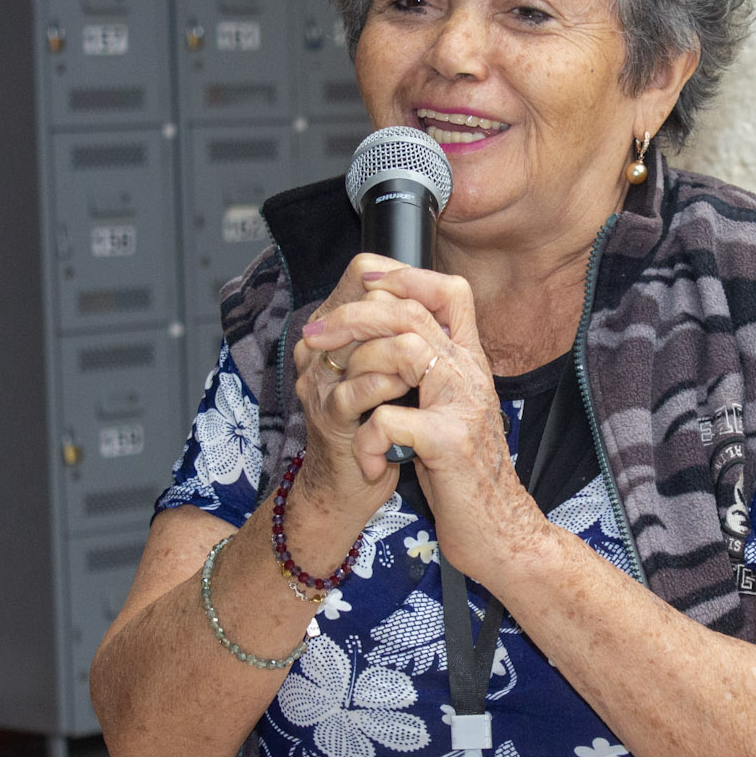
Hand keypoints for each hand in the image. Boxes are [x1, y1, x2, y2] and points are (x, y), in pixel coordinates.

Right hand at [290, 254, 415, 526]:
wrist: (350, 485)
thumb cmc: (376, 424)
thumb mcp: (389, 369)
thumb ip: (403, 330)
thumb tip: (438, 292)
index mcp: (334, 327)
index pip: (364, 271)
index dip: (404, 279)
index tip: (433, 304)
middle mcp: (317, 347)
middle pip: (362, 300)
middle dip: (408, 315)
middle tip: (437, 330)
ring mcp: (318, 381)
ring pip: (361, 343)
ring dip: (402, 352)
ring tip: (425, 364)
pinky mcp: (327, 416)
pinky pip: (357, 391)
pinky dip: (390, 387)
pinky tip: (410, 392)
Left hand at [299, 266, 551, 579]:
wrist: (502, 533)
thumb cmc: (466, 478)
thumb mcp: (451, 415)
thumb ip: (431, 377)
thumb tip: (390, 341)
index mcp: (470, 365)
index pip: (450, 292)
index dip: (405, 277)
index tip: (364, 284)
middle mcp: (471, 375)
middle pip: (413, 311)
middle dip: (355, 314)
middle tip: (317, 333)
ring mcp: (462, 406)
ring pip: (404, 348)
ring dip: (357, 367)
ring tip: (336, 397)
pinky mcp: (449, 443)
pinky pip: (390, 419)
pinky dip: (368, 439)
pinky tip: (370, 462)